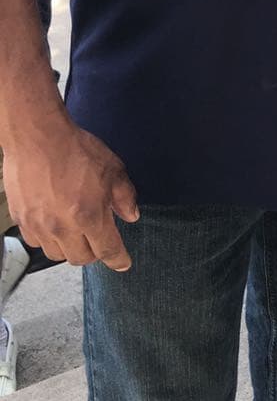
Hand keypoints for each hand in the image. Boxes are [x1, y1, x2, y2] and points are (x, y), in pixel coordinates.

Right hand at [3, 120, 138, 269]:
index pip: (107, 250)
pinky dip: (47, 239)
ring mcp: (39, 225)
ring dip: (70, 247)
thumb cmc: (75, 149)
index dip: (118, 260)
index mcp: (89, 216)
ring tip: (76, 230)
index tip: (123, 263)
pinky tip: (54, 224)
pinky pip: (35, 242)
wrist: (38, 137)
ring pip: (57, 254)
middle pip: (81, 258)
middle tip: (98, 239)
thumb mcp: (113, 168)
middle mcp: (63, 227)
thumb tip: (131, 215)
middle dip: (94, 252)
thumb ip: (125, 195)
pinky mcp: (21, 220)